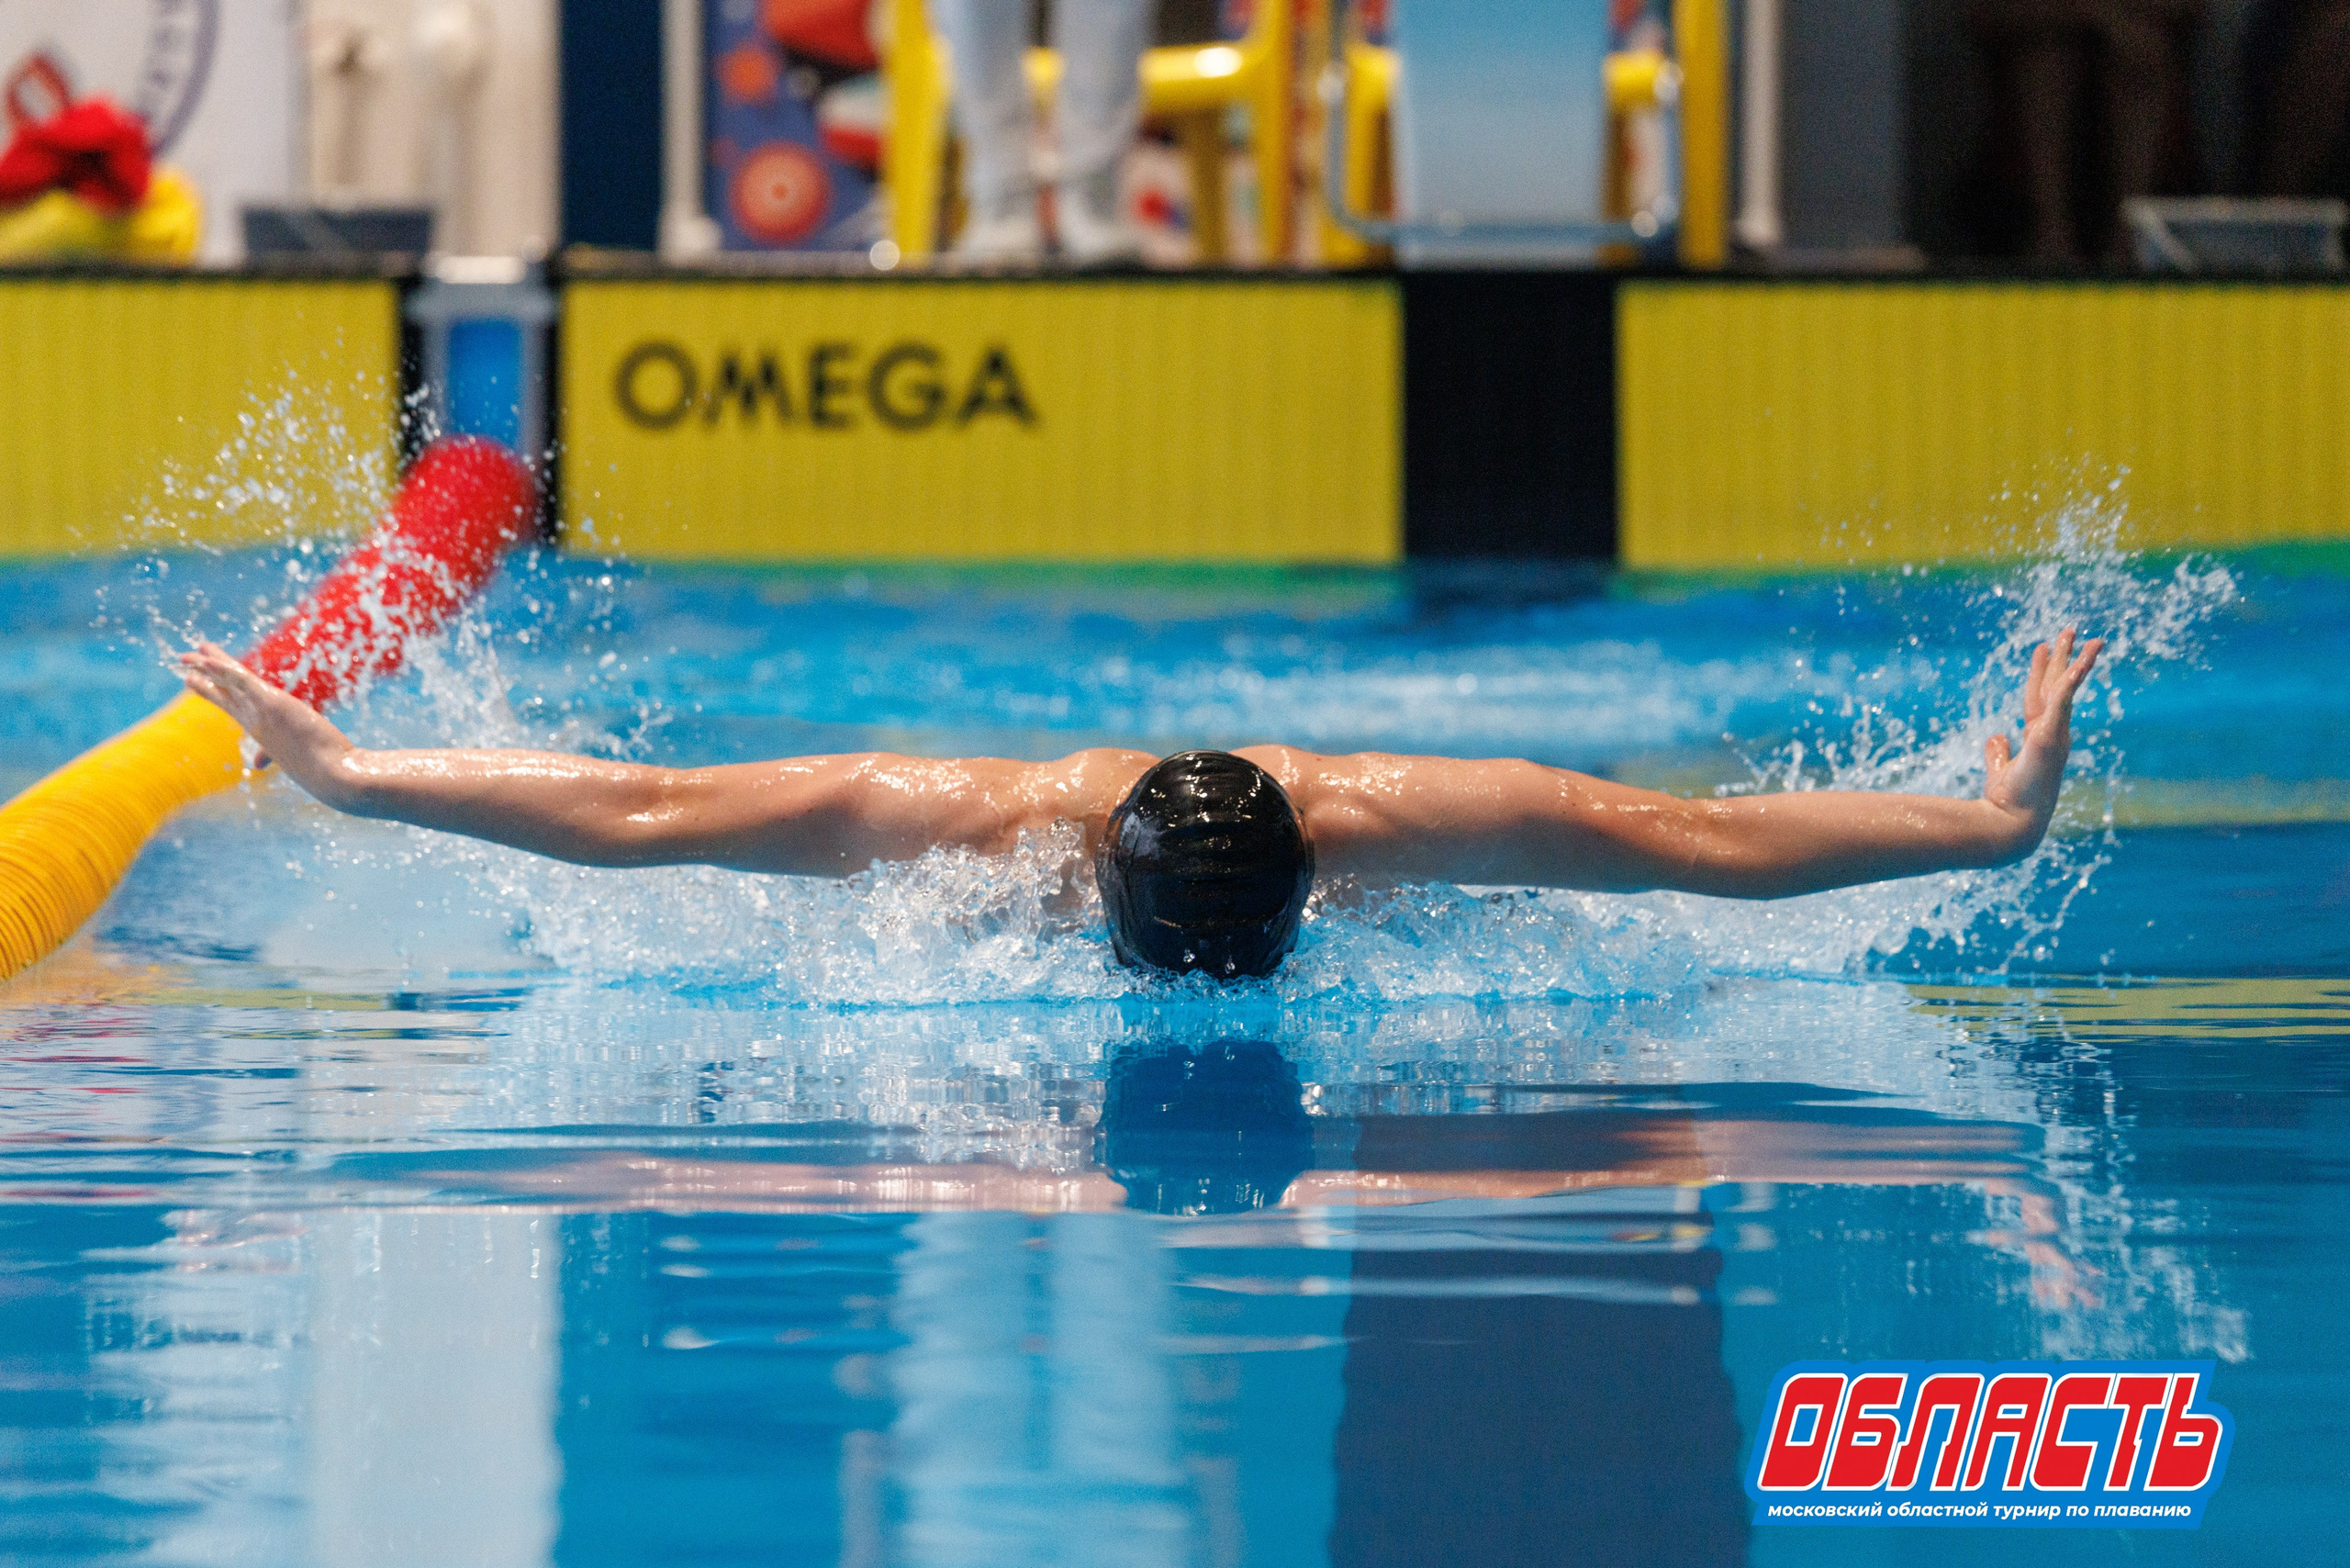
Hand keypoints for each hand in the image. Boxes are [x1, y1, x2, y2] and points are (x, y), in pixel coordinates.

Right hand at [178, 642, 356, 801]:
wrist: (330, 774)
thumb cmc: (318, 767)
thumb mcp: (290, 756)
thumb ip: (270, 753)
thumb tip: (258, 763)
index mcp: (259, 729)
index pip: (231, 704)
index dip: (212, 690)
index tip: (193, 681)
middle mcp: (254, 720)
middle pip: (224, 691)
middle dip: (204, 673)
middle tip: (186, 659)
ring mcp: (260, 712)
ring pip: (230, 681)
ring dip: (210, 663)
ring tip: (195, 650)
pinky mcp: (271, 703)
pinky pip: (243, 681)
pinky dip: (225, 670)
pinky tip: (209, 659)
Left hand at [1981, 627, 2103, 852]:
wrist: (2011, 823)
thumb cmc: (2006, 802)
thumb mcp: (1999, 769)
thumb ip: (1998, 752)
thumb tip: (1997, 735)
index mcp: (2041, 738)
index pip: (2040, 696)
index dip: (2039, 671)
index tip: (2041, 647)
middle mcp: (2053, 734)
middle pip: (2057, 686)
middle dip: (2063, 657)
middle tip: (2070, 629)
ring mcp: (2054, 736)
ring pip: (2066, 690)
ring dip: (2075, 662)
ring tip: (2084, 636)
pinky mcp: (2050, 739)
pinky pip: (2063, 704)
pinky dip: (2069, 684)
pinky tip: (2076, 665)